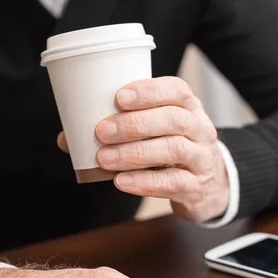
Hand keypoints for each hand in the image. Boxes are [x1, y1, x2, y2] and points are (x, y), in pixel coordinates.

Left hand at [57, 76, 229, 222]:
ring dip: (134, 153)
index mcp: (188, 107)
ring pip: (173, 149)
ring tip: (104, 158)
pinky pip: (173, 183)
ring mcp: (201, 159)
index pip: (176, 90)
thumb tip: (68, 137)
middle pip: (173, 119)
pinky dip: (144, 182)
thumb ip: (117, 130)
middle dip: (134, 124)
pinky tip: (121, 182)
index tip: (119, 97)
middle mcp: (199, 129)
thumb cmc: (170, 148)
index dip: (149, 91)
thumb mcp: (155, 132)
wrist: (208, 186)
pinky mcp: (196, 187)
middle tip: (101, 131)